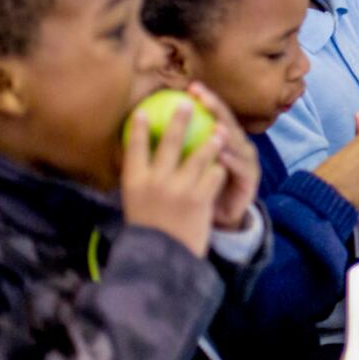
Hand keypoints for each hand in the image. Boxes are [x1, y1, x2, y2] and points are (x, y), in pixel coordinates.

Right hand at [120, 100, 227, 256]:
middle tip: (187, 102)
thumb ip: (143, 178)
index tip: (142, 111)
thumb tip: (142, 151)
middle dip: (180, 119)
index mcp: (134, 182)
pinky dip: (220, 169)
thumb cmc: (150, 226)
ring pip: (201, 154)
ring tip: (220, 129)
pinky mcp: (200, 198)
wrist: (164, 257)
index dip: (138, 128)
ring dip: (212, 139)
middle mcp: (155, 182)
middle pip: (169, 142)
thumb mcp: (136, 202)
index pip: (134, 148)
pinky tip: (224, 166)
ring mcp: (179, 189)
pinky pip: (216, 173)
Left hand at [185, 83, 258, 230]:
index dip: (205, 100)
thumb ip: (173, 147)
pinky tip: (222, 156)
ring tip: (214, 125)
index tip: (189, 87)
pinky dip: (232, 161)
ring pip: (236, 142)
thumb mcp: (183, 167)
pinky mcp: (250, 180)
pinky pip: (240, 168)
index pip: (213, 114)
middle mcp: (236, 146)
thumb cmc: (196, 190)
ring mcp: (245, 162)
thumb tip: (147, 123)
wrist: (214, 220)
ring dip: (226, 133)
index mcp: (221, 139)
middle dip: (216, 107)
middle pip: (226, 121)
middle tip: (202, 96)